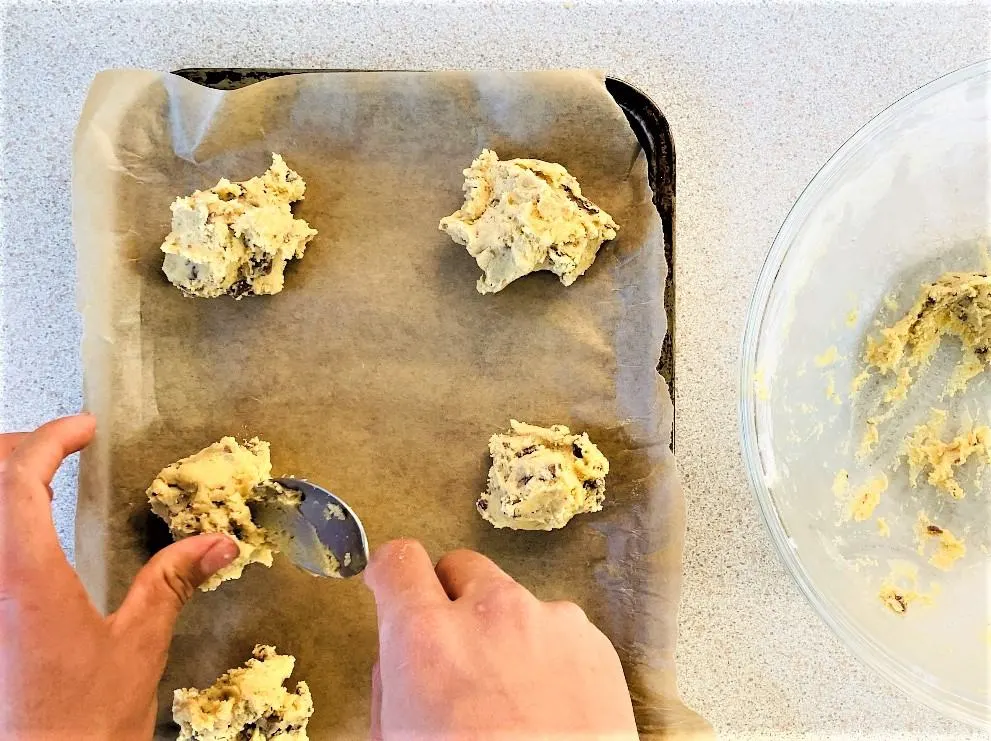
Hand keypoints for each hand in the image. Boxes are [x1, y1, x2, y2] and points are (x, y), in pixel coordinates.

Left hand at [0, 415, 239, 739]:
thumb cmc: (79, 727)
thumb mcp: (137, 645)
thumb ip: (172, 582)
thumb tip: (217, 544)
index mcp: (23, 577)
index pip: (19, 477)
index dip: (51, 439)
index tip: (84, 429)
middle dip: (15, 451)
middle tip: (55, 448)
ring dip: (4, 489)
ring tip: (36, 484)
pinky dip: (3, 525)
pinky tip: (26, 541)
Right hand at [364, 539, 638, 739]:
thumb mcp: (394, 740)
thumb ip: (392, 681)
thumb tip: (399, 653)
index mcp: (426, 636)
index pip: (399, 560)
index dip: (393, 574)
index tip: (394, 585)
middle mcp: (489, 612)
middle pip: (462, 567)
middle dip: (453, 599)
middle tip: (458, 651)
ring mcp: (548, 620)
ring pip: (514, 602)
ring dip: (506, 632)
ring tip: (514, 695)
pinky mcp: (593, 642)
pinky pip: (559, 629)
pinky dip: (550, 655)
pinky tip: (549, 705)